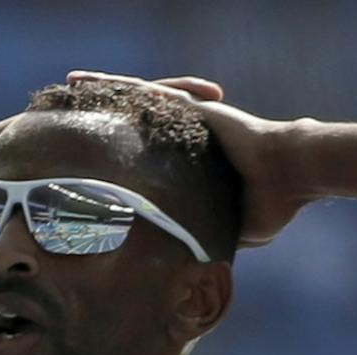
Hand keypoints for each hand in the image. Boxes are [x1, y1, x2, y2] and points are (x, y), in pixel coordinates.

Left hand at [65, 71, 307, 246]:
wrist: (288, 174)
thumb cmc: (270, 205)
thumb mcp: (228, 230)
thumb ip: (204, 240)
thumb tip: (189, 271)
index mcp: (190, 163)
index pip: (146, 157)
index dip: (119, 156)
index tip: (90, 164)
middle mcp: (184, 135)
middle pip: (134, 122)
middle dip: (102, 117)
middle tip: (68, 117)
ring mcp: (186, 118)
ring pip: (133, 101)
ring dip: (100, 92)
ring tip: (67, 85)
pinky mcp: (189, 106)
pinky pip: (145, 93)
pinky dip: (115, 86)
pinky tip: (88, 80)